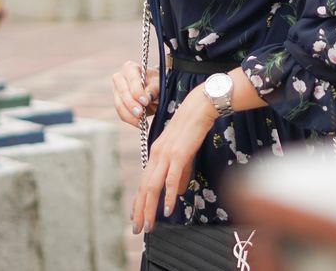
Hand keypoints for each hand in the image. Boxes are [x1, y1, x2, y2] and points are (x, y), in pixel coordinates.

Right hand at [111, 60, 158, 127]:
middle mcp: (119, 78)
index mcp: (130, 68)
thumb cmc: (156, 83)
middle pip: (122, 92)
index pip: (131, 79)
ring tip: (141, 122)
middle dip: (132, 105)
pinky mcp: (117, 103)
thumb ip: (153, 89)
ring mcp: (116, 91)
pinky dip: (130, 119)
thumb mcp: (159, 83)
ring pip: (119, 105)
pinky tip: (139, 124)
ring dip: (130, 115)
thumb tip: (147, 97)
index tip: (145, 101)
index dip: (137, 91)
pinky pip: (121, 113)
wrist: (153, 90)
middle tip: (141, 114)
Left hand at [131, 91, 216, 233]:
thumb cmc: (192, 128)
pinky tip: (168, 209)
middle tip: (138, 229)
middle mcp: (156, 156)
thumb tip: (177, 192)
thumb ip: (180, 173)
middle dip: (140, 211)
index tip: (135, 217)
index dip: (138, 201)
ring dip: (149, 208)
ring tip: (149, 225)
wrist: (199, 107)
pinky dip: (168, 195)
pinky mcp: (178, 154)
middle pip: (144, 188)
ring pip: (152, 186)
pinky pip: (171, 179)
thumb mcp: (184, 153)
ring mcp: (166, 155)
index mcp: (156, 155)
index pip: (143, 182)